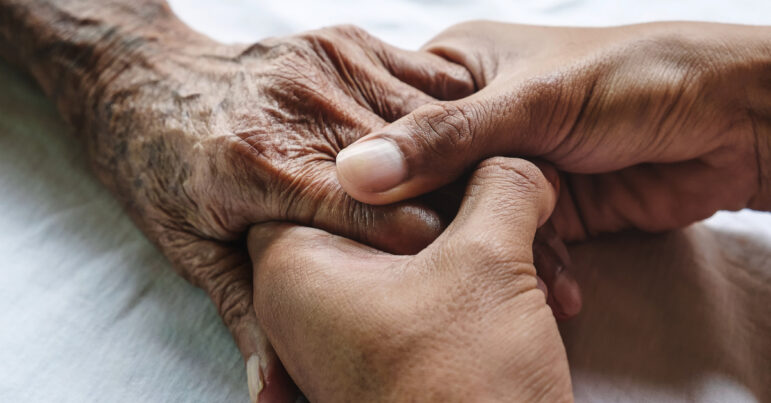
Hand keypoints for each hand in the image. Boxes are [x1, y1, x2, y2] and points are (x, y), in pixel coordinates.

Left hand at [0, 2, 474, 399]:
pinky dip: (448, 111)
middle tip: (487, 234)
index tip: (459, 270)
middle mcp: (297, 108)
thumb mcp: (195, 252)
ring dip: (462, 155)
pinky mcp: (341, 42)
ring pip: (427, 116)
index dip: (431, 248)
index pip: (377, 214)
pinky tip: (459, 141)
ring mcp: (322, 66)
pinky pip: (420, 75)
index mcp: (261, 167)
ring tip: (487, 188)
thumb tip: (273, 397)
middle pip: (413, 164)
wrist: (144, 82)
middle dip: (457, 201)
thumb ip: (248, 318)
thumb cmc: (165, 170)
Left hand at [249, 157, 572, 401]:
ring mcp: (347, 333)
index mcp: (296, 267)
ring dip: (479, 246)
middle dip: (450, 199)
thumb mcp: (488, 263)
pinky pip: (430, 294)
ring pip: (412, 255)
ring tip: (538, 252)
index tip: (447, 133)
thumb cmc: (463, 383)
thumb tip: (517, 160)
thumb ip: (499, 185)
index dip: (394, 147)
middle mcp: (306, 301)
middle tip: (504, 183)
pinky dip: (478, 282)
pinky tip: (538, 287)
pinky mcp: (392, 355)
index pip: (324, 172)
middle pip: (376, 211)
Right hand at [336, 21, 770, 239]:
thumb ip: (444, 138)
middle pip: (425, 180)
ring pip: (468, 219)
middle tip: (435, 258)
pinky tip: (550, 283)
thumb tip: (355, 172)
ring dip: (491, 249)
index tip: (360, 216)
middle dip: (437, 221)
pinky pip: (512, 242)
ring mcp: (508, 165)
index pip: (390, 125)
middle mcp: (476, 118)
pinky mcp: (542, 205)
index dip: (376, 171)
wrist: (733, 122)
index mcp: (459, 68)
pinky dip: (530, 265)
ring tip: (507, 277)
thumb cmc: (634, 79)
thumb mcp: (532, 102)